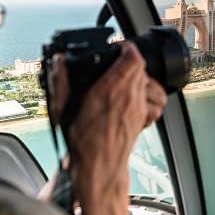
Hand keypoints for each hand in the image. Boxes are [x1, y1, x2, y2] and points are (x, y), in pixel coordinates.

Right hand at [49, 41, 166, 191]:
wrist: (98, 167)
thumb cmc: (82, 142)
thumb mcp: (62, 109)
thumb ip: (61, 82)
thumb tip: (59, 62)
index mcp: (111, 90)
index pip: (133, 57)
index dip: (127, 48)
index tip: (118, 48)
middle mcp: (130, 97)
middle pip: (141, 67)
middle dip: (129, 62)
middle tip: (115, 64)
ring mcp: (139, 108)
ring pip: (150, 81)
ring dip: (140, 77)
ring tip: (125, 79)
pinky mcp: (143, 118)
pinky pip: (155, 99)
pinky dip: (148, 94)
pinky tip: (135, 96)